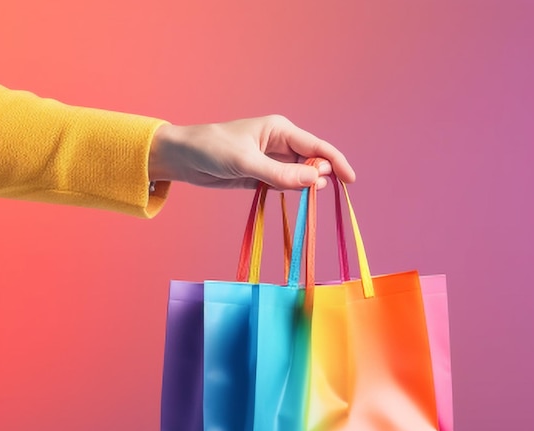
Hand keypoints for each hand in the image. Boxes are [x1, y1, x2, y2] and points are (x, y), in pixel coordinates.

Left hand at [147, 115, 354, 190]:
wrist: (182, 158)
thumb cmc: (211, 149)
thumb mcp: (246, 162)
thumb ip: (281, 174)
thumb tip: (316, 180)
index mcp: (280, 130)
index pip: (316, 147)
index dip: (335, 162)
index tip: (350, 181)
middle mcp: (279, 144)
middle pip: (311, 162)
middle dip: (320, 176)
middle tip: (318, 193)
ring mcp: (271, 161)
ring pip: (299, 176)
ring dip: (305, 187)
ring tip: (307, 197)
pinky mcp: (262, 176)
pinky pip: (285, 185)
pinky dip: (291, 192)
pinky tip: (294, 197)